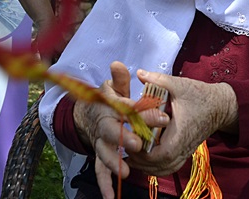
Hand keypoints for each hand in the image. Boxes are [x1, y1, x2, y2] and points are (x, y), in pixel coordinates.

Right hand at [72, 62, 169, 189]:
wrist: (87, 114)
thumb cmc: (107, 100)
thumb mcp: (113, 87)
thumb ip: (119, 79)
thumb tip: (118, 63)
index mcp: (109, 106)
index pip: (125, 108)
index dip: (141, 112)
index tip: (162, 117)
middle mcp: (103, 124)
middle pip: (112, 131)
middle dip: (125, 138)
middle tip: (138, 144)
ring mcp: (100, 142)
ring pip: (104, 152)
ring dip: (113, 162)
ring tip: (125, 172)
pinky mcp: (100, 154)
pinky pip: (100, 170)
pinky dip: (105, 184)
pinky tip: (111, 197)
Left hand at [126, 69, 237, 175]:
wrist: (221, 106)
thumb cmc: (201, 95)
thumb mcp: (180, 85)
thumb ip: (159, 80)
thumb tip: (139, 73)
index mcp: (181, 134)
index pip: (161, 154)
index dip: (143, 152)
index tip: (131, 138)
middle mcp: (183, 147)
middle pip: (158, 166)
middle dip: (140, 159)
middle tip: (125, 144)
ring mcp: (184, 152)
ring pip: (163, 170)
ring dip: (146, 165)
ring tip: (130, 153)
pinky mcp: (184, 152)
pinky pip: (168, 167)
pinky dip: (154, 167)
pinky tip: (142, 157)